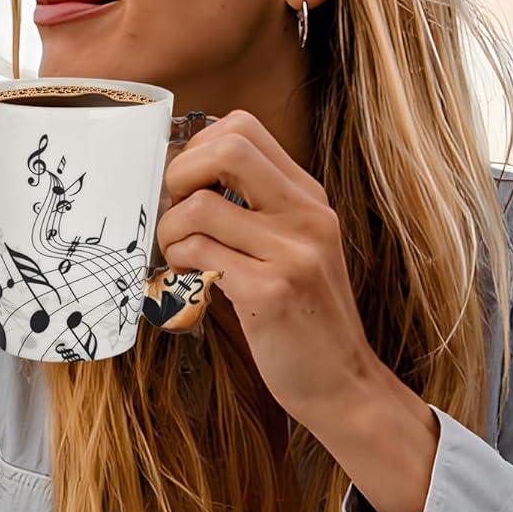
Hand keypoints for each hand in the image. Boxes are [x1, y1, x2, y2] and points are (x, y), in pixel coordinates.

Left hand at [155, 109, 381, 431]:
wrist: (342, 383)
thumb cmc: (304, 317)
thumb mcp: (294, 247)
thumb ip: (254, 210)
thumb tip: (181, 177)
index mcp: (308, 197)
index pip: (243, 128)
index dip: (198, 147)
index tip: (186, 184)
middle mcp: (307, 215)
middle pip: (228, 147)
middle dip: (179, 172)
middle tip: (174, 210)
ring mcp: (293, 252)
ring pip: (199, 207)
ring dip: (170, 232)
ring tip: (179, 256)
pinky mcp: (272, 292)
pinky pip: (199, 254)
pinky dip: (178, 264)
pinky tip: (189, 281)